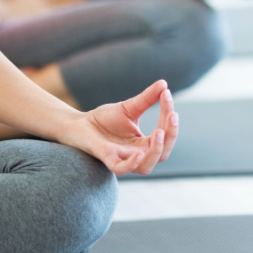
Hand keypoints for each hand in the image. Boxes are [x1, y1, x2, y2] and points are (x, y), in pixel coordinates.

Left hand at [58, 80, 177, 175]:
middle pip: (162, 153)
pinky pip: (121, 168)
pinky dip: (131, 164)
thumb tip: (164, 84)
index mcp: (145, 143)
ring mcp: (122, 157)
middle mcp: (137, 154)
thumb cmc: (105, 120)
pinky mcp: (107, 158)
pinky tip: (139, 154)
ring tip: (159, 132)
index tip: (167, 95)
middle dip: (170, 135)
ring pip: (146, 167)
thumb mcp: (129, 107)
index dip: (169, 117)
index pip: (165, 134)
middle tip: (172, 115)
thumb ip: (147, 98)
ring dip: (156, 151)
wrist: (80, 124)